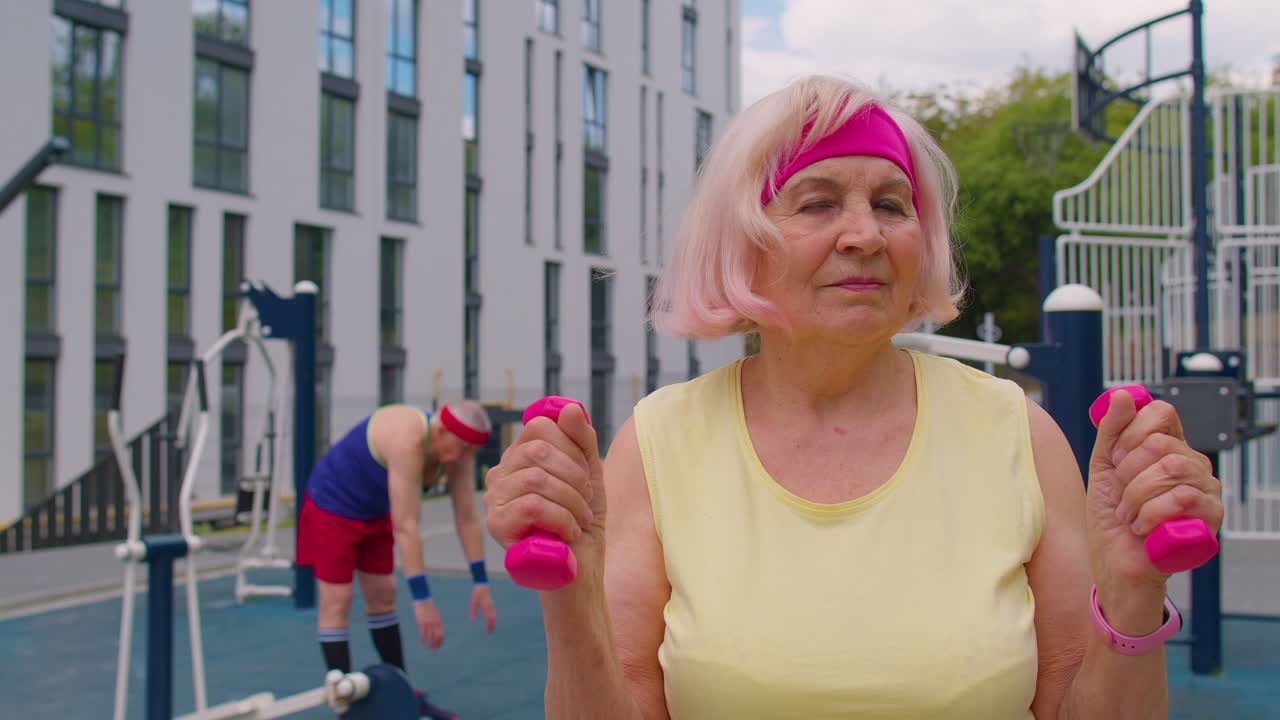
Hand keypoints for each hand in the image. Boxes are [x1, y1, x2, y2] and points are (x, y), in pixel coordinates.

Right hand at [414, 599, 444, 649]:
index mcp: (439, 621)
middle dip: (435, 644)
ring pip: (430, 636)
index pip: (442, 634)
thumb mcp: (436, 616)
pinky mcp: (421, 622)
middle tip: (433, 650)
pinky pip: (423, 633)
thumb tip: (438, 632)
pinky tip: (422, 642)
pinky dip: (423, 639)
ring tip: (428, 648)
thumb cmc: (429, 609)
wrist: (423, 601)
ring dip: (429, 643)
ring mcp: (428, 623)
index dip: (440, 642)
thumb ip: (437, 624)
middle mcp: (435, 623)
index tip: (438, 647)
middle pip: (437, 637)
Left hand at [469, 585, 496, 632]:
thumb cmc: (477, 593)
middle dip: (492, 625)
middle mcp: (490, 606)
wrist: (482, 586)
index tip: (487, 630)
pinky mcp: (491, 605)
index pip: (489, 617)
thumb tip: (472, 619)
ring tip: (491, 629)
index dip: (489, 624)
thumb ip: (473, 610)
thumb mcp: (473, 602)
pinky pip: (493, 613)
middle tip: (490, 633)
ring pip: (494, 616)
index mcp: (486, 606)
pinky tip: (490, 622)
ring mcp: (491, 605)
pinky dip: (492, 619)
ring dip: (493, 623)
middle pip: (493, 618)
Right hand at [484, 402, 605, 568]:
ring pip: (535, 479)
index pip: (539, 427)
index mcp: (519, 457)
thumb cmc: (582, 521)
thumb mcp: (590, 474)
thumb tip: (569, 409)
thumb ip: (582, 440)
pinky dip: (562, 519)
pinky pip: (532, 506)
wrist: (581, 571)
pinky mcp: (496, 525)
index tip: (584, 475)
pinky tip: (569, 533)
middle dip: (574, 476)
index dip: (571, 446)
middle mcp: (501, 474)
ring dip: (571, 501)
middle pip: (537, 451)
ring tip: (580, 521)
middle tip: (585, 501)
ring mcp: (494, 499)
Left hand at [1086, 389, 1223, 599]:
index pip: (1162, 413)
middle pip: (1162, 443)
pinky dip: (1149, 514)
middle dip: (1127, 471)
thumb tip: (1123, 395)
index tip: (1115, 459)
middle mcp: (1193, 464)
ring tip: (1129, 515)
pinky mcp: (1211, 518)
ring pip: (1172, 469)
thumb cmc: (1112, 518)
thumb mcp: (1103, 467)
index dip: (1130, 432)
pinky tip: (1142, 528)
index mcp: (1170, 448)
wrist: (1115, 563)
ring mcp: (1206, 490)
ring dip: (1135, 495)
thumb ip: (1111, 430)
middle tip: (1121, 495)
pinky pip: (1182, 498)